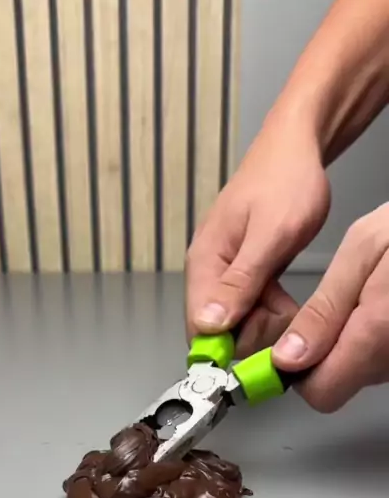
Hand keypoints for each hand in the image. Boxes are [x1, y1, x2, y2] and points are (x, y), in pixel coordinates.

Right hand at [185, 111, 330, 355]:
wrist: (296, 150)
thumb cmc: (285, 181)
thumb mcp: (271, 235)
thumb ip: (240, 281)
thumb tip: (209, 323)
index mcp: (205, 263)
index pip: (199, 328)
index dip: (226, 346)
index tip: (258, 347)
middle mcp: (207, 273)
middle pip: (218, 333)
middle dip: (253, 332)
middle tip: (281, 308)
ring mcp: (224, 275)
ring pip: (237, 325)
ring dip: (265, 322)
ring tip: (285, 297)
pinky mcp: (240, 276)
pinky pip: (249, 311)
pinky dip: (269, 311)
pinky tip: (283, 297)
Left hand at [272, 203, 388, 411]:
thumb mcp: (364, 249)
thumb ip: (325, 309)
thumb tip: (288, 359)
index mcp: (377, 332)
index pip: (322, 393)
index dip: (299, 372)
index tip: (290, 348)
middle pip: (342, 382)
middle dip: (328, 351)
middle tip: (344, 304)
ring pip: (364, 372)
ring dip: (355, 342)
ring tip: (373, 297)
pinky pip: (385, 359)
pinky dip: (377, 338)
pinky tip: (385, 306)